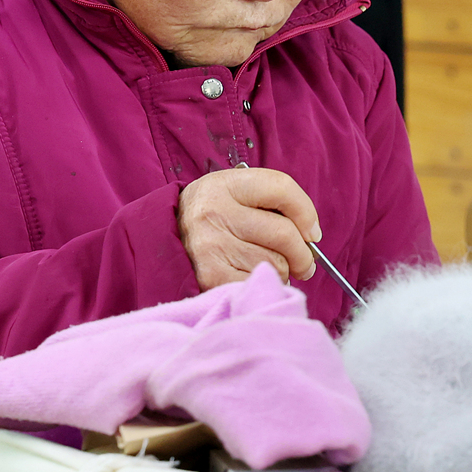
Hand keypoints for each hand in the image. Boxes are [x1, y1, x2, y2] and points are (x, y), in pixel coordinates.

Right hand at [178, 167, 319, 288]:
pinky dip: (263, 286)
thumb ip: (272, 205)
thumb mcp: (234, 196)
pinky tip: (252, 280)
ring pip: (276, 264)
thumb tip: (311, 238)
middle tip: (303, 263)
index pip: (282, 188)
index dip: (307, 213)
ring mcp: (210, 246)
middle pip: (285, 234)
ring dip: (280, 272)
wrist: (160, 245)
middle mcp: (214, 212)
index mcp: (224, 185)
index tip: (311, 232)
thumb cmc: (213, 222)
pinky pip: (259, 284)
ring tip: (264, 268)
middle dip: (302, 254)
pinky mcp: (210, 277)